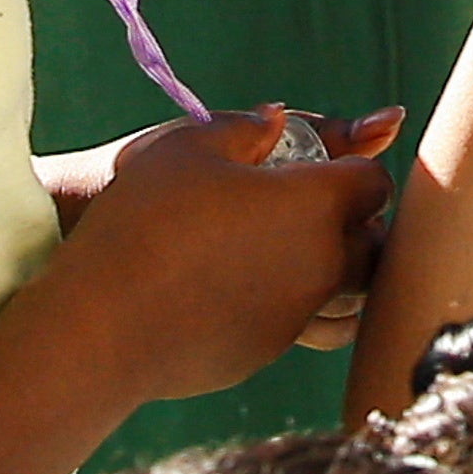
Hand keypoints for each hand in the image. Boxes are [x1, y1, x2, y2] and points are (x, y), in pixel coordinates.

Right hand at [53, 102, 399, 401]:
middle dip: (357, 225)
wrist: (100, 320)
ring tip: (298, 254)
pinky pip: (300, 327)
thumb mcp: (191, 145)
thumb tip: (275, 119)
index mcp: (317, 203)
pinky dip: (291, 308)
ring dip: (337, 274)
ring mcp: (296, 315)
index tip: (329, 168)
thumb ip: (247, 127)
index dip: (354, 169)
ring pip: (348, 296)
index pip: (373, 182)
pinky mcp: (264, 354)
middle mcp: (323, 263)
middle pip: (373, 243)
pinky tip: (249, 290)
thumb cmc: (146, 221)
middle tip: (320, 209)